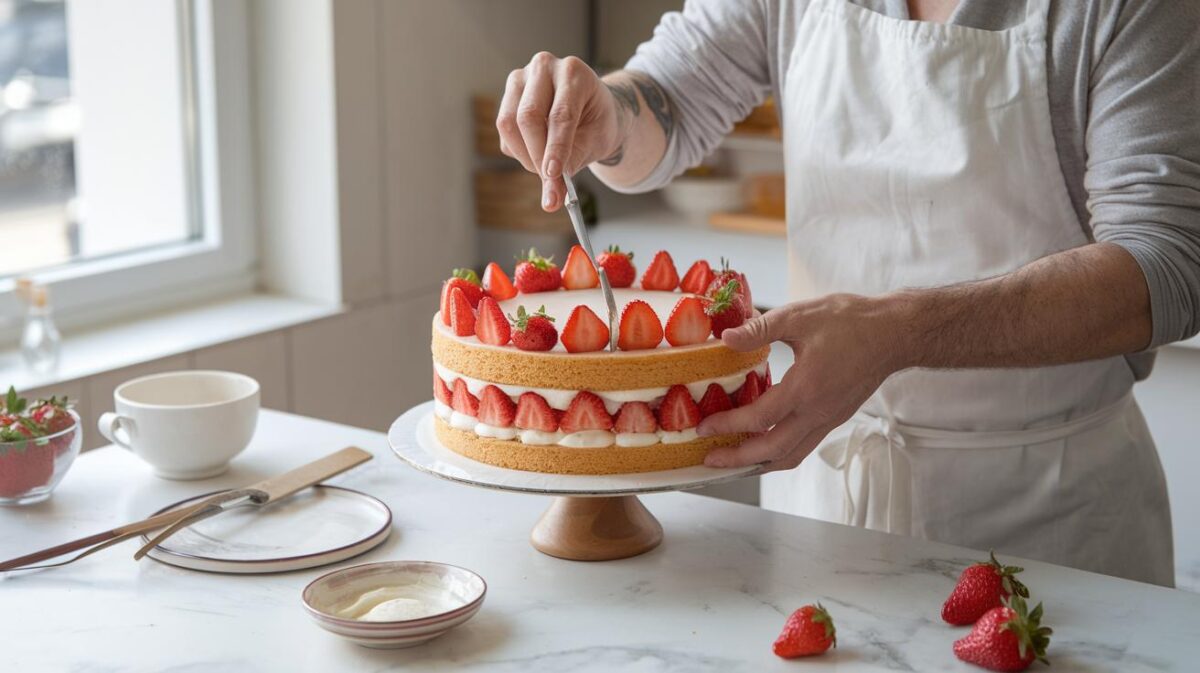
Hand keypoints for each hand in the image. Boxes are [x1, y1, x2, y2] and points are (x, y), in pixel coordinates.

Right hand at [496, 52, 625, 211]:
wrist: (592, 108)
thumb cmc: (597, 122)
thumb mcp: (597, 140)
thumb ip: (575, 160)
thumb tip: (553, 192)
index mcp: (574, 72)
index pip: (561, 114)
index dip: (556, 148)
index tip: (553, 175)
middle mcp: (544, 67)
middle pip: (528, 116)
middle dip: (538, 156)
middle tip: (550, 183)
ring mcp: (521, 79)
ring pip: (509, 124)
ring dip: (526, 156)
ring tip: (546, 170)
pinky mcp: (508, 96)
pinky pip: (506, 133)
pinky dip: (520, 152)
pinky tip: (539, 153)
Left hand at [696, 294, 910, 471]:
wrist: (894, 333)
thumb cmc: (851, 321)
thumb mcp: (800, 316)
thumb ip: (760, 329)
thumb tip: (726, 337)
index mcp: (806, 387)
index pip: (760, 418)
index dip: (728, 426)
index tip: (705, 428)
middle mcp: (818, 411)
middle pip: (773, 451)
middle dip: (738, 459)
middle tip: (709, 459)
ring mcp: (828, 418)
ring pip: (791, 456)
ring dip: (759, 464)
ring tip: (733, 461)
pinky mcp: (834, 418)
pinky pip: (803, 446)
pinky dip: (779, 453)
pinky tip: (763, 444)